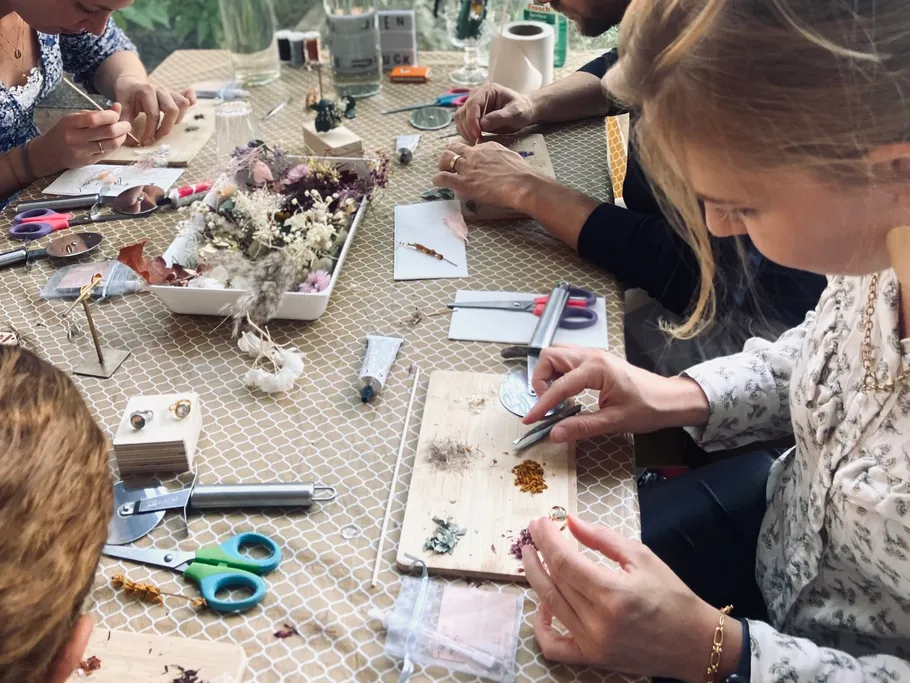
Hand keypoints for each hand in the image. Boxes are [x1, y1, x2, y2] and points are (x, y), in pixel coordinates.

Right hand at [29, 104, 132, 175]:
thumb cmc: (64, 131)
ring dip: (122, 137)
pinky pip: (107, 152)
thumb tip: (118, 107)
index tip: (116, 115)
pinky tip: (116, 141)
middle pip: (107, 132)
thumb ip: (96, 113)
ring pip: (110, 144)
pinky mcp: (89, 161)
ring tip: (123, 133)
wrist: (49, 153)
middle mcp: (75, 138)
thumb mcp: (75, 118)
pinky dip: (115, 145)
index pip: (94, 119)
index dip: (110, 116)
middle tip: (127, 125)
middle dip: (122, 127)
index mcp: (70, 123)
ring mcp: (82, 151)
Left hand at [114, 76, 195, 144]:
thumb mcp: (122, 106)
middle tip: (156, 137)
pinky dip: (192, 101)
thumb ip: (125, 121)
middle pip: (172, 110)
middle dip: (165, 128)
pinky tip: (190, 109)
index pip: (154, 114)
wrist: (131, 83)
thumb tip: (129, 140)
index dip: (150, 131)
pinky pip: (188, 96)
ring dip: (176, 120)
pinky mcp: (175, 94)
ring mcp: (170, 92)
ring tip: (166, 126)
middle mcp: (161, 90)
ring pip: (182, 104)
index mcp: (147, 92)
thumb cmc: (127, 95)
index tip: (144, 142)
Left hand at [433, 140, 544, 210]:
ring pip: (445, 160)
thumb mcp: (509, 156)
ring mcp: (467, 168)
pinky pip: (443, 177)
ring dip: (442, 166)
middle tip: (449, 163)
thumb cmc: (522, 173)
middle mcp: (474, 154)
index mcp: (487, 147)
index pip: (470, 146)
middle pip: (453, 148)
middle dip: (449, 154)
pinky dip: (437, 179)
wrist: (521, 183)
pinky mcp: (463, 182)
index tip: (464, 158)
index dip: (465, 152)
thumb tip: (497, 161)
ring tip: (442, 172)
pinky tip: (437, 182)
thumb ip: (499, 156)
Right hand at [454, 82, 535, 141]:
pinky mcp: (472, 115)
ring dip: (465, 131)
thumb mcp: (515, 113)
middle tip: (477, 140)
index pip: (472, 104)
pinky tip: (476, 138)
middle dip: (468, 128)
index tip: (478, 133)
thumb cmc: (521, 109)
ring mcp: (472, 106)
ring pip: (459, 119)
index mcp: (487, 91)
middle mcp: (476, 96)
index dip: (472, 120)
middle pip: (462, 112)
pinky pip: (462, 125)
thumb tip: (482, 124)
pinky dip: (466, 133)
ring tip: (477, 140)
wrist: (523, 111)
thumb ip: (500, 117)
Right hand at [522, 344, 709, 439]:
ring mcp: (594, 355)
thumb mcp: (614, 421)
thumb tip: (553, 434)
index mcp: (596, 369)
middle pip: (550, 356)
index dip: (541, 405)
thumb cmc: (648, 408)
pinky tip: (567, 391)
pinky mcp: (596, 359)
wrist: (671, 399)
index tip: (530, 420)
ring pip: (557, 353)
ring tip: (555, 397)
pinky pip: (568, 358)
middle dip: (541, 379)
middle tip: (548, 404)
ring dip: (549, 373)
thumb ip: (582, 426)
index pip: (558, 385)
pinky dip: (559, 371)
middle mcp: (591, 355)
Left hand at [522, 515, 741, 680]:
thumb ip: (602, 538)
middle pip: (554, 581)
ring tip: (532, 557)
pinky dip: (541, 627)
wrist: (694, 643)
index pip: (564, 562)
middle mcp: (598, 622)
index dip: (547, 540)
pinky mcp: (592, 658)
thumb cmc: (672, 596)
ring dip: (536, 578)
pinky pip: (554, 647)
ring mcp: (592, 644)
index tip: (540, 522)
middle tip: (532, 534)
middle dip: (538, 553)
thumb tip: (570, 522)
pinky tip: (543, 606)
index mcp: (612, 594)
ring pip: (550, 606)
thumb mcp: (642, 557)